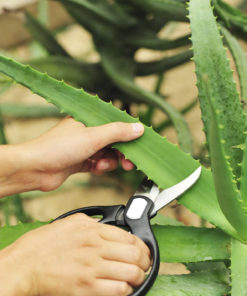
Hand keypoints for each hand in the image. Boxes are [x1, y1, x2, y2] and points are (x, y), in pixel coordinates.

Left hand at [0, 117, 143, 196]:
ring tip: (103, 164)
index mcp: (88, 119)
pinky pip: (98, 164)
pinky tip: (96, 168)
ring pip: (107, 154)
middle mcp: (87, 132)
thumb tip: (138, 128)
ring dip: (109, 161)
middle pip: (113, 141)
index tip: (139, 144)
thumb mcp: (93, 136)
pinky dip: (100, 167)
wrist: (35, 169)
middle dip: (122, 152)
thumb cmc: (58, 147)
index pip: (115, 124)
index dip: (129, 134)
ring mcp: (84, 147)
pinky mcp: (80, 162)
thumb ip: (117, 132)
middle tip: (130, 162)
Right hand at [0, 214, 150, 295]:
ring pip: (131, 272)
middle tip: (143, 265)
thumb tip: (106, 225)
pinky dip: (125, 289)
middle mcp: (96, 246)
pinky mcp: (87, 287)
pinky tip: (123, 287)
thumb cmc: (44, 244)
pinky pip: (118, 289)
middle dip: (145, 261)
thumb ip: (92, 222)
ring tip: (136, 278)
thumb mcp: (70, 222)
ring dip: (138, 277)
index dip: (142, 246)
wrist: (25, 265)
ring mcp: (92, 267)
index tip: (143, 251)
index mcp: (92, 229)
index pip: (130, 237)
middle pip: (135, 254)